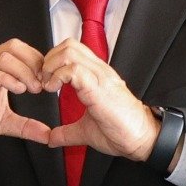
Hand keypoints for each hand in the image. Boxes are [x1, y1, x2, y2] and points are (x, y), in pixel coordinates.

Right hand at [0, 39, 51, 152]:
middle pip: (15, 46)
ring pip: (5, 57)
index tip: (49, 83)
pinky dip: (8, 79)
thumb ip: (25, 126)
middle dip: (34, 62)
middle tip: (42, 84)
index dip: (39, 63)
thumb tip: (48, 135)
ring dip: (24, 71)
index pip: (23, 52)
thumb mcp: (3, 123)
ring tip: (32, 89)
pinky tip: (18, 90)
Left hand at [41, 38, 159, 159]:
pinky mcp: (99, 88)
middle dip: (48, 60)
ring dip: (51, 67)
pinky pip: (73, 70)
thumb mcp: (85, 131)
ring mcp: (100, 77)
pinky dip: (57, 77)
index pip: (71, 51)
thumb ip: (66, 132)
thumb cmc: (120, 132)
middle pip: (68, 45)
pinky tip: (53, 90)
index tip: (44, 82)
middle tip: (43, 81)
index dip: (52, 62)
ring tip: (48, 85)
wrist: (141, 139)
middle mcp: (99, 72)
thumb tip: (51, 139)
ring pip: (69, 52)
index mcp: (97, 76)